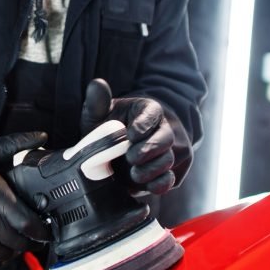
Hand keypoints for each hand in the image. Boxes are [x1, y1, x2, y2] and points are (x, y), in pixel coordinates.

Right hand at [0, 132, 49, 264]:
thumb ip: (16, 143)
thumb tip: (41, 136)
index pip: (28, 225)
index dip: (42, 233)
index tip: (46, 232)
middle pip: (18, 243)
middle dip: (29, 243)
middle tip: (34, 240)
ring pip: (2, 254)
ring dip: (12, 252)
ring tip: (14, 245)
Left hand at [80, 78, 174, 196]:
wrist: (115, 154)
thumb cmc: (108, 129)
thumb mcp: (99, 115)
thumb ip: (97, 102)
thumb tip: (97, 83)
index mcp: (148, 110)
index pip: (152, 113)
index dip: (144, 124)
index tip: (131, 134)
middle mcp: (164, 129)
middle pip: (165, 138)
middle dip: (149, 149)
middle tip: (131, 157)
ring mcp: (170, 151)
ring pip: (169, 160)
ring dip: (153, 169)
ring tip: (135, 173)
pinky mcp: (171, 173)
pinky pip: (172, 179)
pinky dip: (161, 184)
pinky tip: (149, 186)